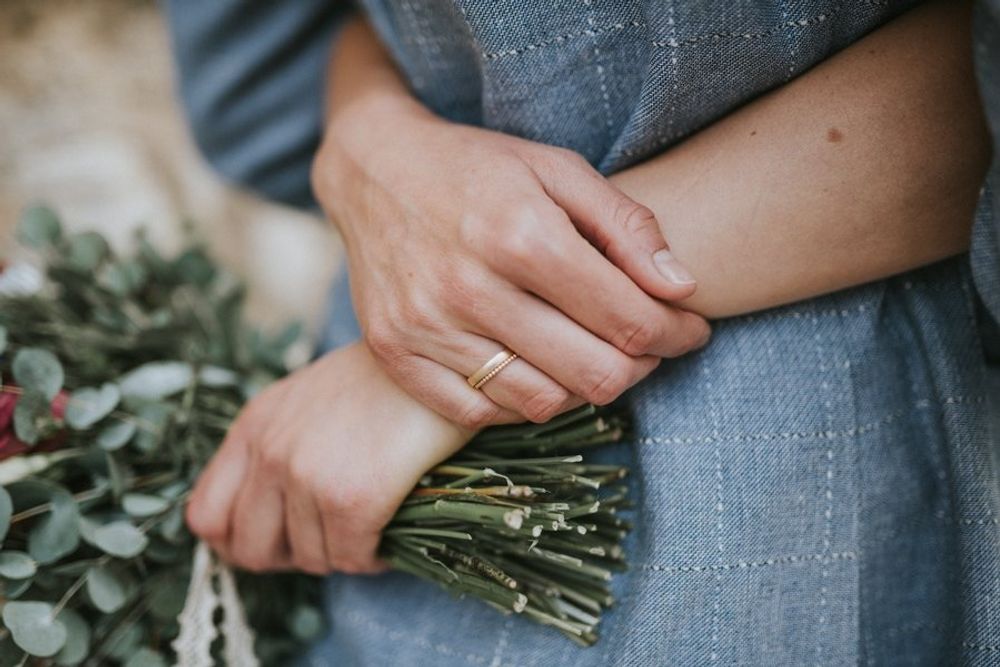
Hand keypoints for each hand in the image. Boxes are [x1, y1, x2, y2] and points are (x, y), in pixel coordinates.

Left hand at [186, 343, 467, 574]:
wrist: (440, 358)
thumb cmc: (384, 381)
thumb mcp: (307, 400)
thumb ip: (276, 446)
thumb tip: (268, 517)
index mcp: (254, 427)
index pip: (205, 517)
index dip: (236, 542)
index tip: (276, 539)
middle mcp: (270, 451)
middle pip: (248, 550)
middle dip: (290, 556)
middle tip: (327, 540)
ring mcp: (306, 476)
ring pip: (309, 559)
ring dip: (341, 553)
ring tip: (368, 527)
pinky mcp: (351, 498)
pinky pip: (352, 559)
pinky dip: (373, 556)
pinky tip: (389, 534)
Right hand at [312, 95, 710, 429]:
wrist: (373, 171)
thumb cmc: (478, 168)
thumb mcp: (558, 170)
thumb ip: (626, 226)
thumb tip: (681, 289)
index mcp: (520, 235)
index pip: (627, 319)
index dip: (676, 333)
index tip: (690, 328)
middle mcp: (469, 289)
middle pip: (592, 374)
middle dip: (642, 366)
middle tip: (650, 346)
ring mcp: (426, 328)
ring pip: (542, 402)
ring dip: (586, 388)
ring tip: (596, 354)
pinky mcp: (396, 354)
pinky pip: (479, 414)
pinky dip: (523, 401)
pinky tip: (539, 368)